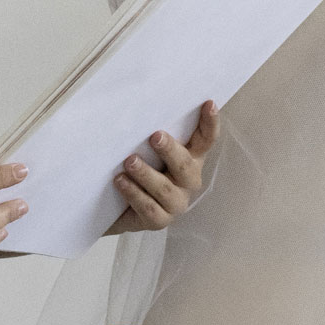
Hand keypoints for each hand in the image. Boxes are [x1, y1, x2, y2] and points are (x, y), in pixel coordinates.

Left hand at [107, 101, 219, 234]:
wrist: (114, 208)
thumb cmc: (134, 170)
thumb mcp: (144, 149)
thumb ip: (149, 134)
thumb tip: (138, 107)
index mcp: (190, 158)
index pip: (206, 140)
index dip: (210, 123)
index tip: (208, 103)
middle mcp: (188, 181)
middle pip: (185, 165)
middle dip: (171, 150)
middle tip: (155, 136)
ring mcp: (176, 203)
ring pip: (165, 188)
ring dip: (146, 173)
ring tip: (129, 161)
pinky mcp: (159, 221)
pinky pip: (148, 207)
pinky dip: (133, 193)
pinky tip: (120, 181)